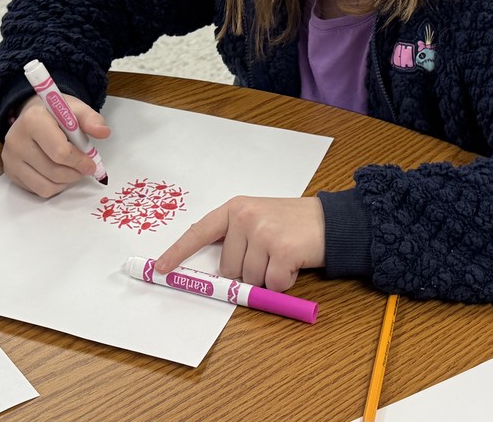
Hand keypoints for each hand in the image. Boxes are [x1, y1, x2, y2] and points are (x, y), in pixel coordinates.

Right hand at [1, 95, 110, 197]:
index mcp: (33, 120)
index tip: (92, 163)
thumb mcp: (75, 109)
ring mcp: (10, 158)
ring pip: (47, 186)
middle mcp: (16, 140)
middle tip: (84, 167)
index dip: (80, 161)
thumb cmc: (56, 114)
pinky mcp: (10, 172)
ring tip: (72, 169)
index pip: (60, 152)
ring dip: (66, 181)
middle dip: (76, 173)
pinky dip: (54, 186)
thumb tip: (104, 132)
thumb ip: (91, 120)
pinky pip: (38, 190)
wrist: (32, 116)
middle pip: (54, 171)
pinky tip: (58, 172)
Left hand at [156, 196, 325, 291]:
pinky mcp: (282, 251)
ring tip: (284, 256)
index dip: (178, 252)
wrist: (332, 221)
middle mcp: (245, 217)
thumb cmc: (293, 223)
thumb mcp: (259, 219)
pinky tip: (294, 264)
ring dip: (268, 277)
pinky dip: (283, 283)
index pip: (199, 232)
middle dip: (248, 271)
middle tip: (269, 256)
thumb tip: (215, 275)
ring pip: (250, 279)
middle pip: (229, 268)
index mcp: (235, 209)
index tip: (160, 268)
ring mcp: (263, 233)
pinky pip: (272, 284)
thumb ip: (235, 238)